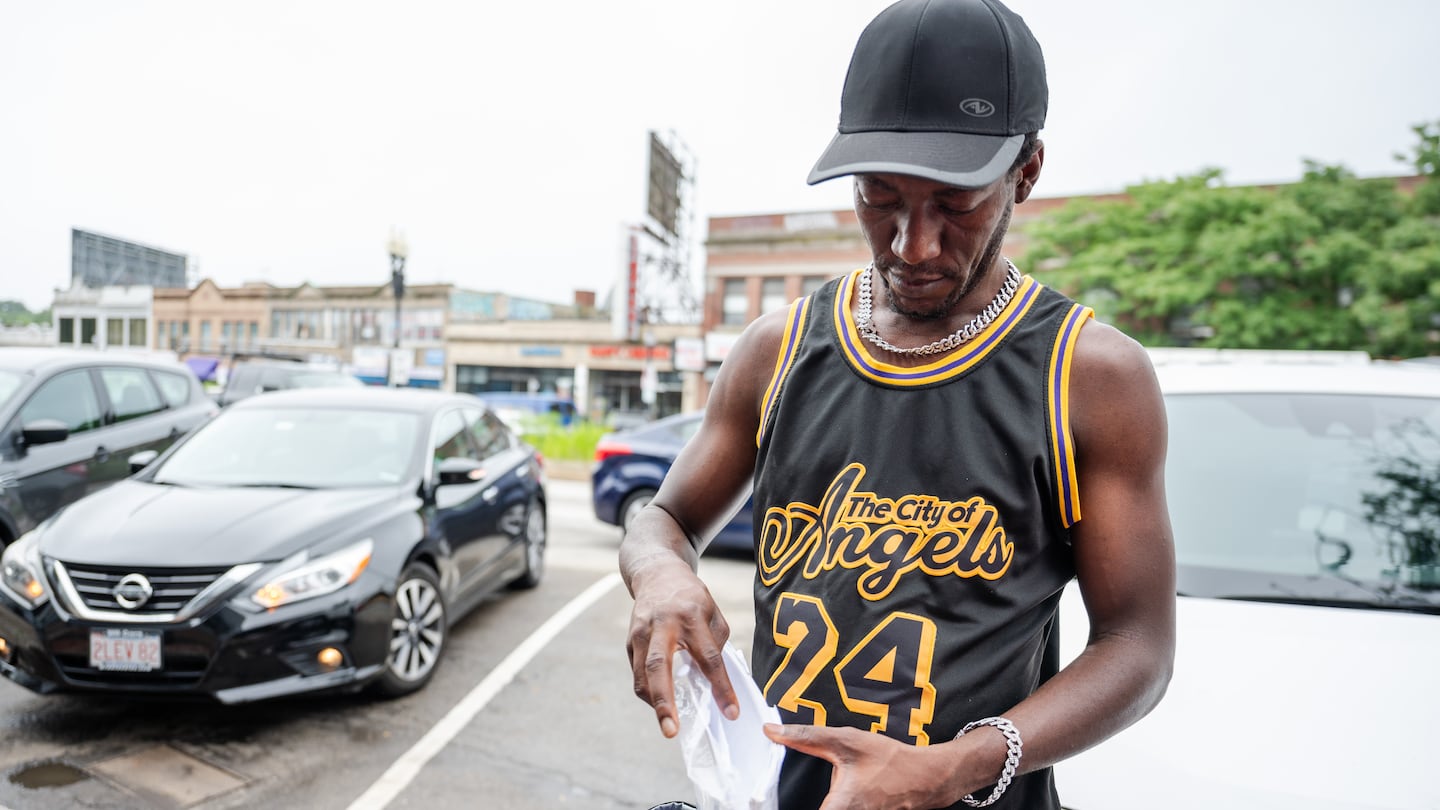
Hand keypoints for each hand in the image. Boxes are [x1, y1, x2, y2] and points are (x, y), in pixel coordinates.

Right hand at [626, 558, 737, 737]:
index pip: (708, 657)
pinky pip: (637, 673)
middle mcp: (662, 624)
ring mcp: (641, 632)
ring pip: (641, 674)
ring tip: (668, 725)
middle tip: (671, 730)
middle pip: (659, 666)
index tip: (731, 712)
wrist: (657, 573)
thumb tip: (713, 682)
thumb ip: (715, 644)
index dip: (721, 687)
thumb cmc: (691, 596)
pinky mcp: (629, 640)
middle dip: (664, 701)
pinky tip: (663, 702)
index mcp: (691, 616)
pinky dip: (649, 692)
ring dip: (654, 703)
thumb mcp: (712, 611)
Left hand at [763, 723, 958, 809]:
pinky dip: (833, 804)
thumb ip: (807, 738)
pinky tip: (840, 792)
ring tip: (831, 784)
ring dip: (821, 802)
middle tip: (789, 792)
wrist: (927, 777)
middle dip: (802, 801)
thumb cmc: (890, 760)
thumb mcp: (847, 741)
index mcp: (839, 808)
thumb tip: (772, 732)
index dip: (781, 807)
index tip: (765, 803)